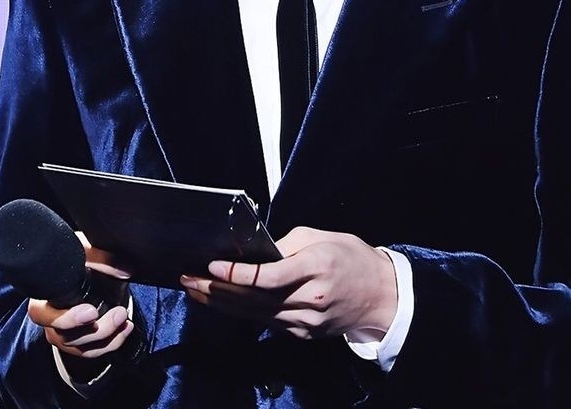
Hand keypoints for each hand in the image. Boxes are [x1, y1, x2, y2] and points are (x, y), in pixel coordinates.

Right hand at [27, 232, 133, 359]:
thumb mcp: (85, 251)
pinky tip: (126, 328)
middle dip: (97, 329)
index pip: (41, 315)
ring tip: (126, 319)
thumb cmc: (79, 261)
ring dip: (108, 336)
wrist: (88, 272)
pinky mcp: (78, 343)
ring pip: (81, 347)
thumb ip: (100, 256)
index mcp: (42, 298)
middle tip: (119, 313)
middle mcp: (49, 321)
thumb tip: (124, 271)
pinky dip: (112, 343)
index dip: (66, 319)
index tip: (92, 312)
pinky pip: (92, 351)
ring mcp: (62, 335)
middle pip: (66, 336)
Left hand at [180, 227, 397, 338]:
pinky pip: (266, 322)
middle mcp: (309, 299)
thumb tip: (255, 252)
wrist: (382, 296)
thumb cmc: (353, 258)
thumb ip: (287, 244)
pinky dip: (241, 312)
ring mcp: (306, 321)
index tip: (211, 267)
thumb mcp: (323, 237)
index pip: (268, 277)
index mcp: (316, 268)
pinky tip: (221, 303)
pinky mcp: (303, 333)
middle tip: (188, 280)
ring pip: (254, 315)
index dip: (236, 275)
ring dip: (221, 304)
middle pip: (253, 300)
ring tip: (194, 292)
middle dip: (216, 291)